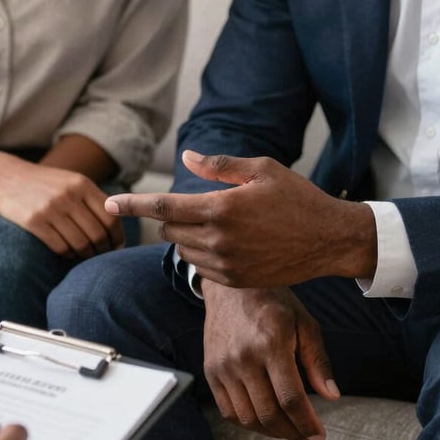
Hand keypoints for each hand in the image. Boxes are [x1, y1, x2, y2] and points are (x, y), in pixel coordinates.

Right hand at [0, 157, 123, 257]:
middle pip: (98, 234)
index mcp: (83, 184)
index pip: (111, 218)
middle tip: (100, 256)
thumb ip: (94, 199)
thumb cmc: (45, 184)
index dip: (118, 237)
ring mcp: (51, 208)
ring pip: (80, 244)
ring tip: (84, 256)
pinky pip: (60, 248)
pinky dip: (68, 255)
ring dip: (85, 255)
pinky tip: (67, 253)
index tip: (117, 246)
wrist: (5, 177)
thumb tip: (118, 227)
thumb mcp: (72, 181)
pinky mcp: (34, 221)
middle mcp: (69, 195)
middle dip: (103, 250)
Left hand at [105, 150, 375, 287]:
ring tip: (215, 222)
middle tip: (193, 205)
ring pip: (183, 249)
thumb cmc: (298, 198)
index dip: (132, 204)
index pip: (162, 207)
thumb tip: (185, 159)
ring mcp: (226, 264)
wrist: (329, 240)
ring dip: (186, 235)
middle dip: (170, 217)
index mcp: (221, 208)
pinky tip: (224, 242)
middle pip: (169, 230)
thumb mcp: (262, 170)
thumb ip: (218, 166)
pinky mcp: (235, 280)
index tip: (110, 202)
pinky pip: (200, 267)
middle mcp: (219, 239)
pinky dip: (201, 253)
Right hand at [202, 281, 339, 439]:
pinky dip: (248, 423)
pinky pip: (228, 411)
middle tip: (306, 435)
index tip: (319, 435)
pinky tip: (264, 419)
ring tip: (287, 428)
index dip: (307, 423)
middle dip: (292, 433)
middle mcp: (243, 358)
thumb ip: (318, 361)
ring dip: (271, 431)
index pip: (290, 398)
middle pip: (268, 414)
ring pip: (247, 418)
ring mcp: (223, 366)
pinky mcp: (210, 370)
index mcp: (271, 344)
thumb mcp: (304, 323)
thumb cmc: (272, 302)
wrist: (231, 286)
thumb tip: (331, 395)